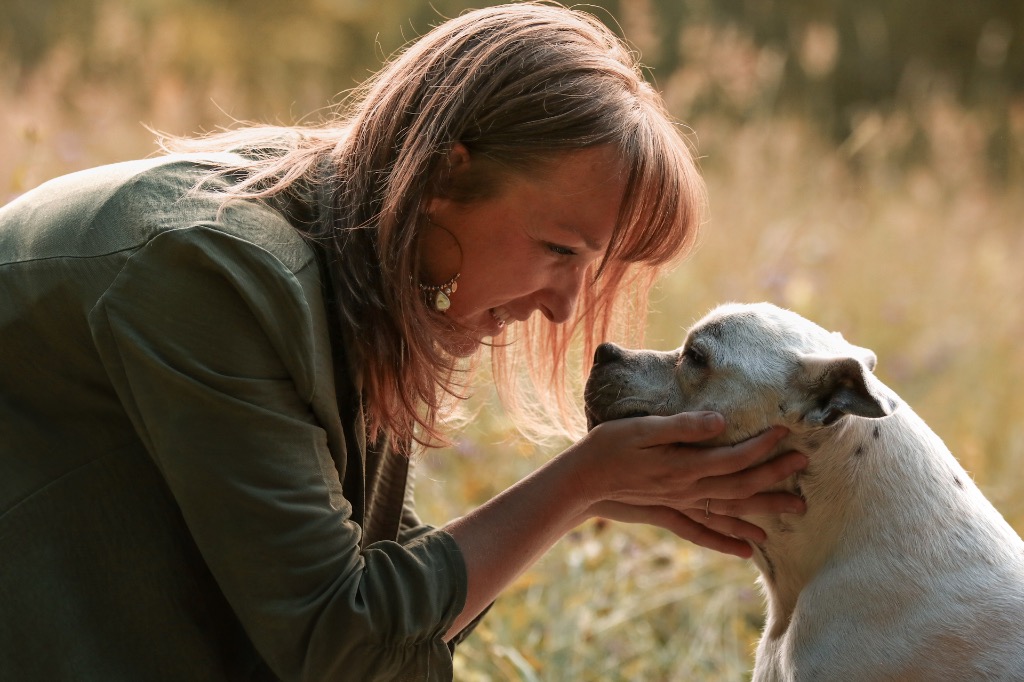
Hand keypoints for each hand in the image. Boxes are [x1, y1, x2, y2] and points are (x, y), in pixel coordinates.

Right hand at [566, 412, 806, 556]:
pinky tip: (747, 550)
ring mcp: (679, 505)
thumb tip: (720, 420)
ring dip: (763, 510)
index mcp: (685, 466)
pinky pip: (703, 532)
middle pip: (741, 486)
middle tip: (805, 467)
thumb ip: (681, 426)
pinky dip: (727, 541)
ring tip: (795, 510)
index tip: (787, 431)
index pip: (735, 457)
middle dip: (776, 477)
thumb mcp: (641, 428)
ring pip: (730, 510)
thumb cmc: (608, 447)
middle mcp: (688, 489)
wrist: (580, 482)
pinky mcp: (668, 514)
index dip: (764, 445)